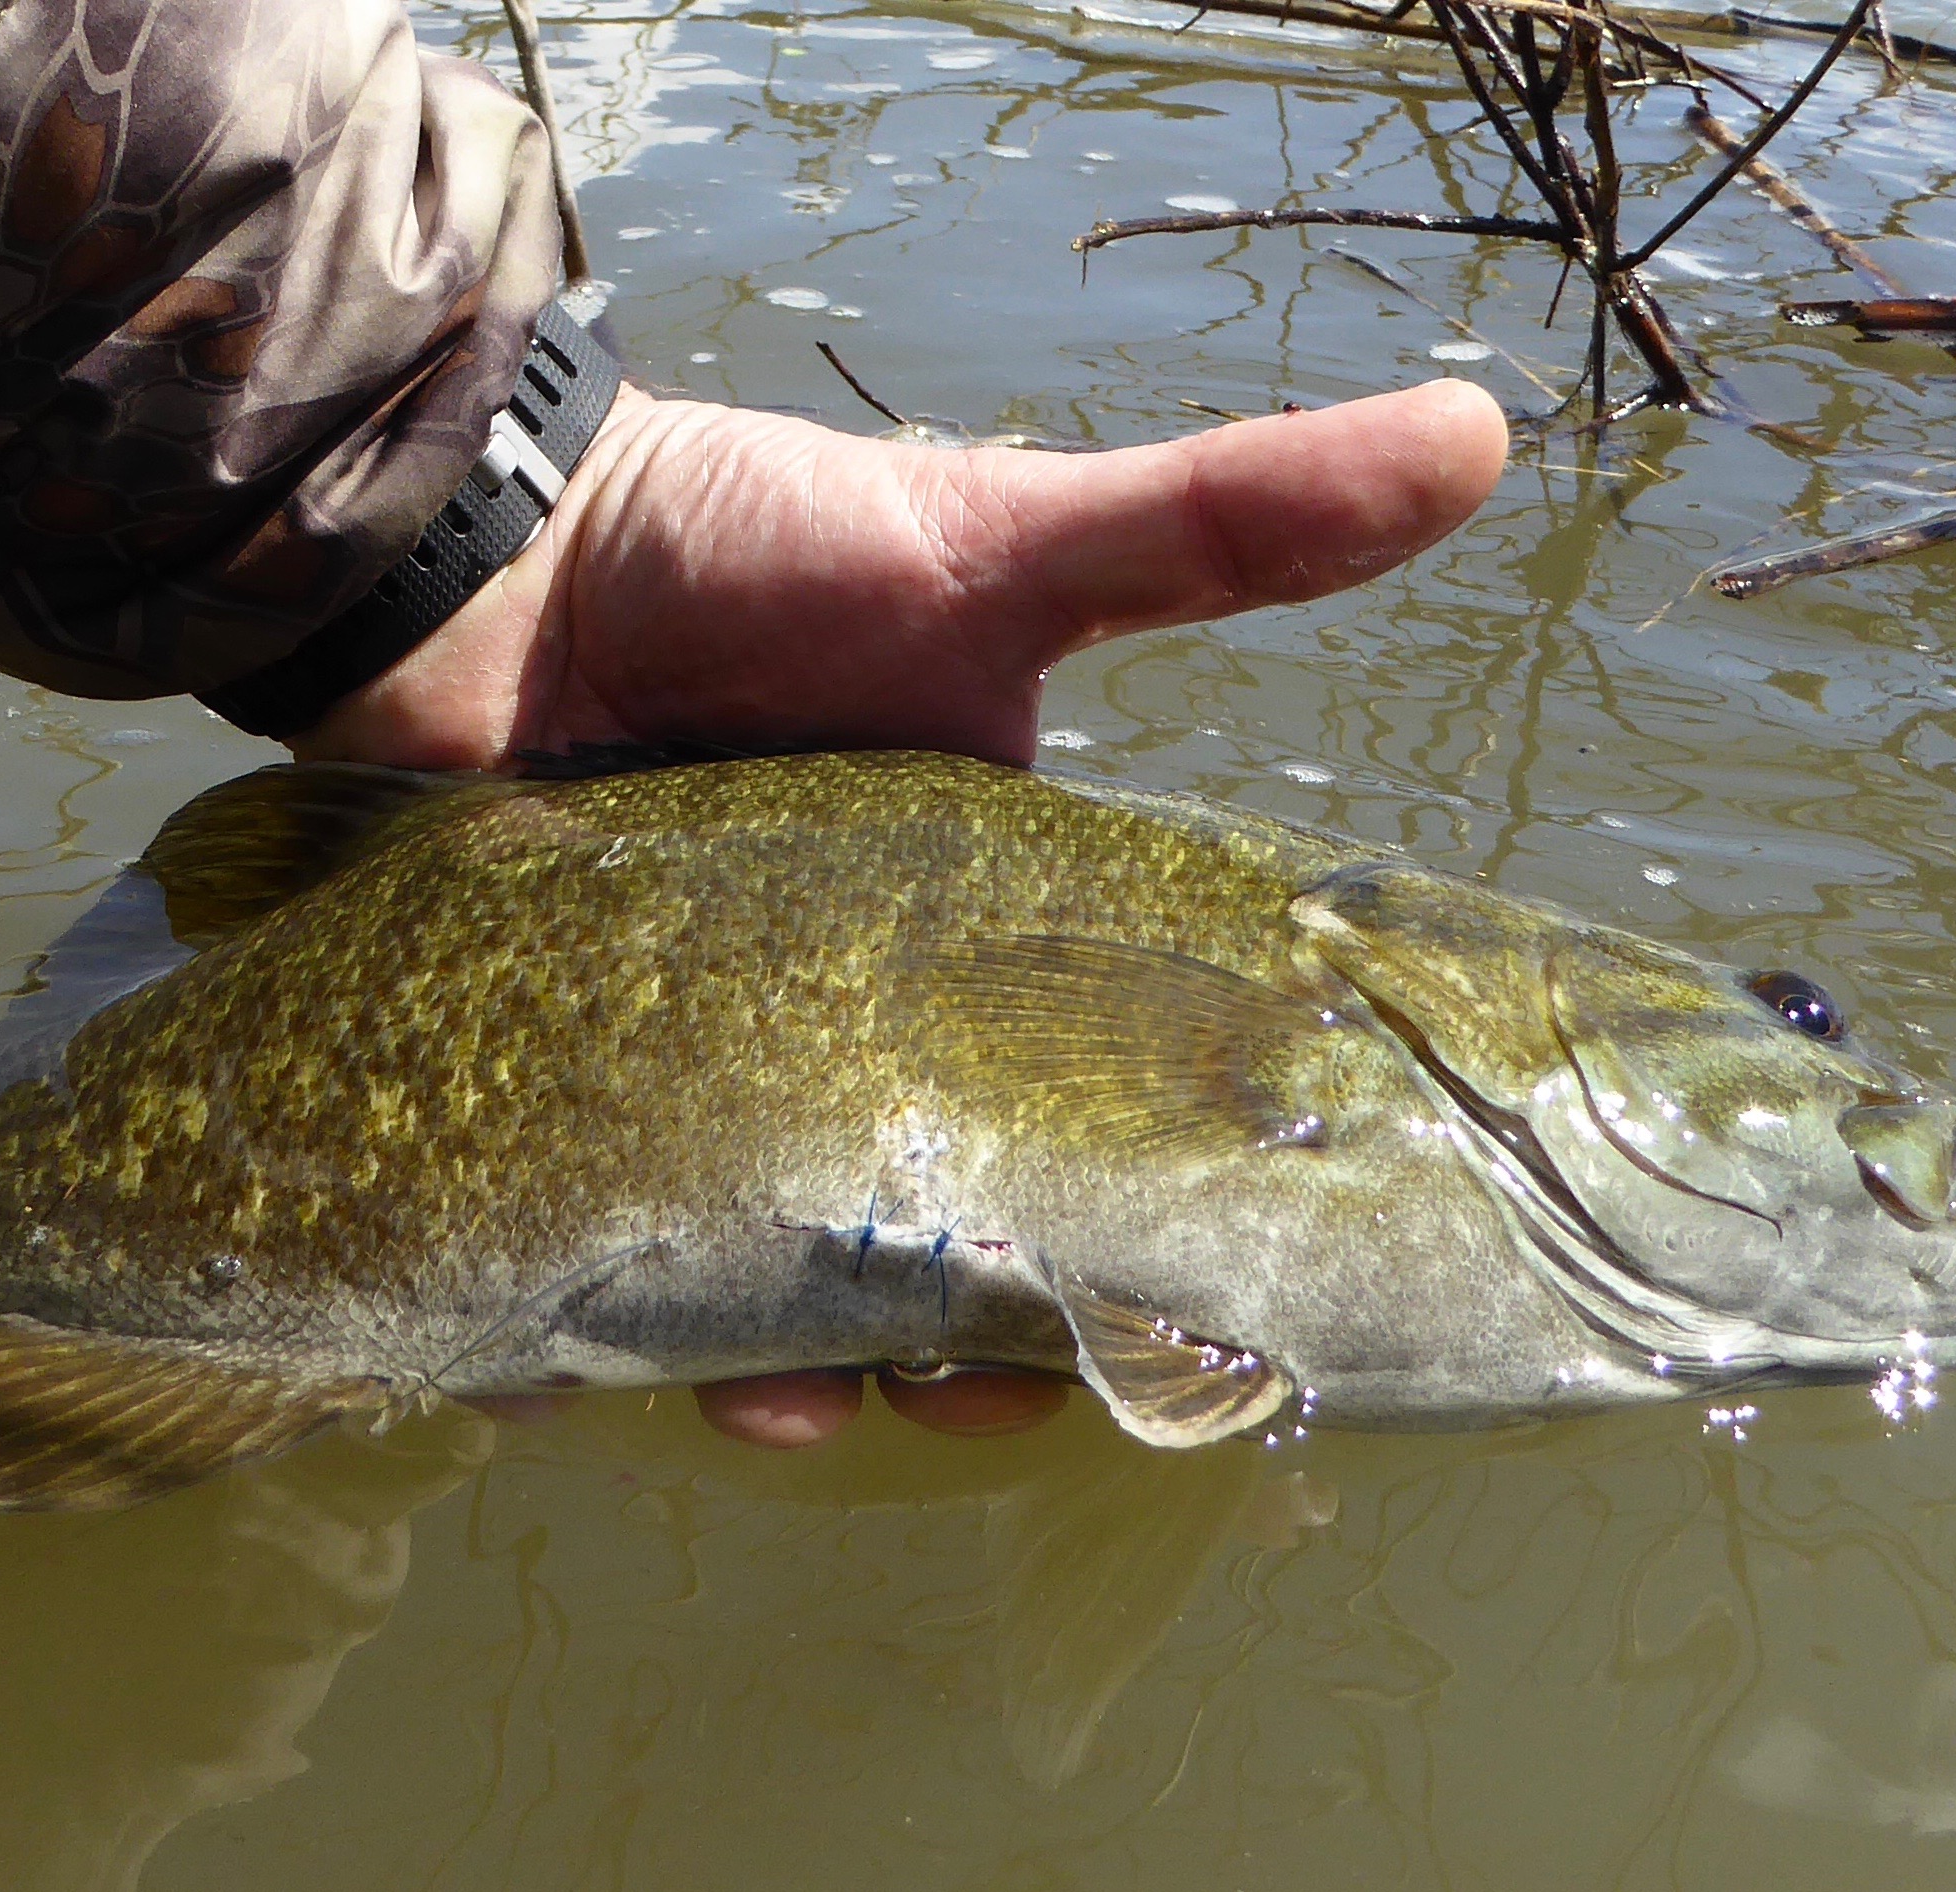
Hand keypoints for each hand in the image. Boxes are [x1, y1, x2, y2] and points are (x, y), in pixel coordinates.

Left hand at [297, 374, 1507, 1442]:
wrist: (475, 542)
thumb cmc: (741, 550)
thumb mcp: (994, 550)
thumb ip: (1215, 524)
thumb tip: (1480, 422)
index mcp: (973, 958)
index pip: (1083, 1139)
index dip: (1129, 1251)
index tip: (1168, 1331)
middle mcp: (836, 1050)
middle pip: (921, 1259)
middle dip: (951, 1359)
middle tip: (955, 1398)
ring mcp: (678, 1092)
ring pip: (747, 1294)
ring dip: (776, 1376)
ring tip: (775, 1406)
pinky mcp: (525, 1109)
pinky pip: (553, 1262)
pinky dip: (562, 1342)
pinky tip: (565, 1382)